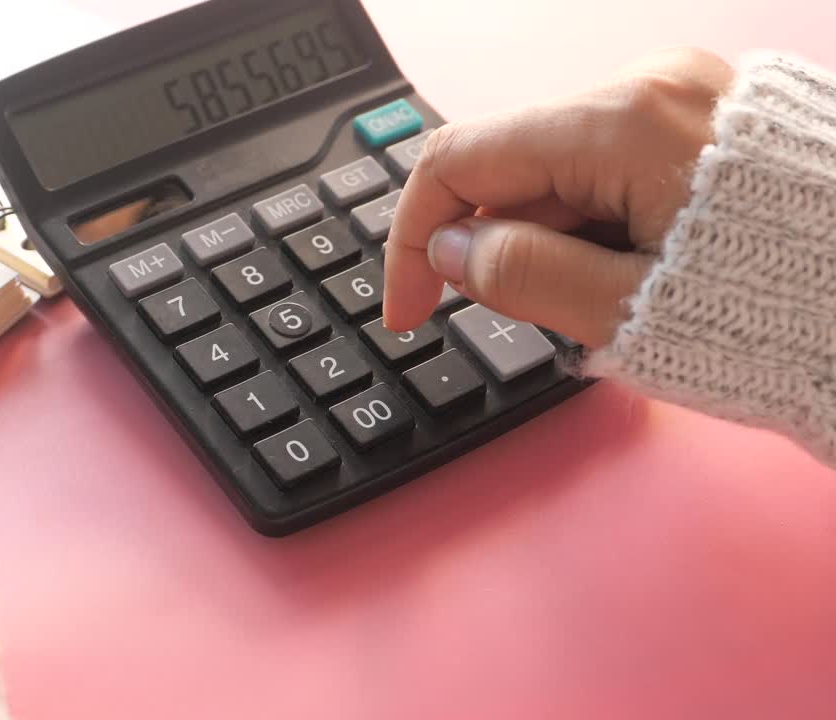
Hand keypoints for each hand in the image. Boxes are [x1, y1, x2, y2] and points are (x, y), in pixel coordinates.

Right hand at [382, 47, 735, 346]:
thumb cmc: (792, 300)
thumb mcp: (631, 310)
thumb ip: (525, 277)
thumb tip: (450, 252)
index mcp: (624, 123)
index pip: (460, 160)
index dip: (414, 238)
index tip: (411, 308)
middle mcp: (646, 87)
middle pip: (509, 169)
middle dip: (502, 248)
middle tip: (546, 316)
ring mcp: (673, 97)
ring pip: (554, 173)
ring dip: (553, 242)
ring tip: (621, 294)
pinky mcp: (690, 118)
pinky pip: (603, 168)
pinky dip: (594, 225)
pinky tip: (637, 267)